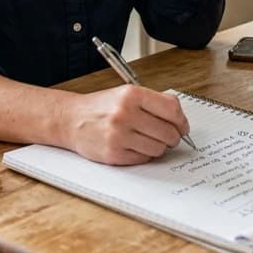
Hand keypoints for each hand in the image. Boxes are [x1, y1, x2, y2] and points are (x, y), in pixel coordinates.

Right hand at [64, 84, 190, 165]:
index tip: (182, 126)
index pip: (172, 110)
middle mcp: (125, 114)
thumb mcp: (126, 94)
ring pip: (158, 148)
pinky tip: (135, 146)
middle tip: (169, 136)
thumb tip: (180, 119)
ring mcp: (119, 135)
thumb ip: (153, 102)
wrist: (70, 120)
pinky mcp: (114, 154)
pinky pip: (144, 158)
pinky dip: (144, 154)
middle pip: (168, 132)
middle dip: (173, 136)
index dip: (182, 121)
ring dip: (158, 147)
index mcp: (131, 95)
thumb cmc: (101, 107)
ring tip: (148, 139)